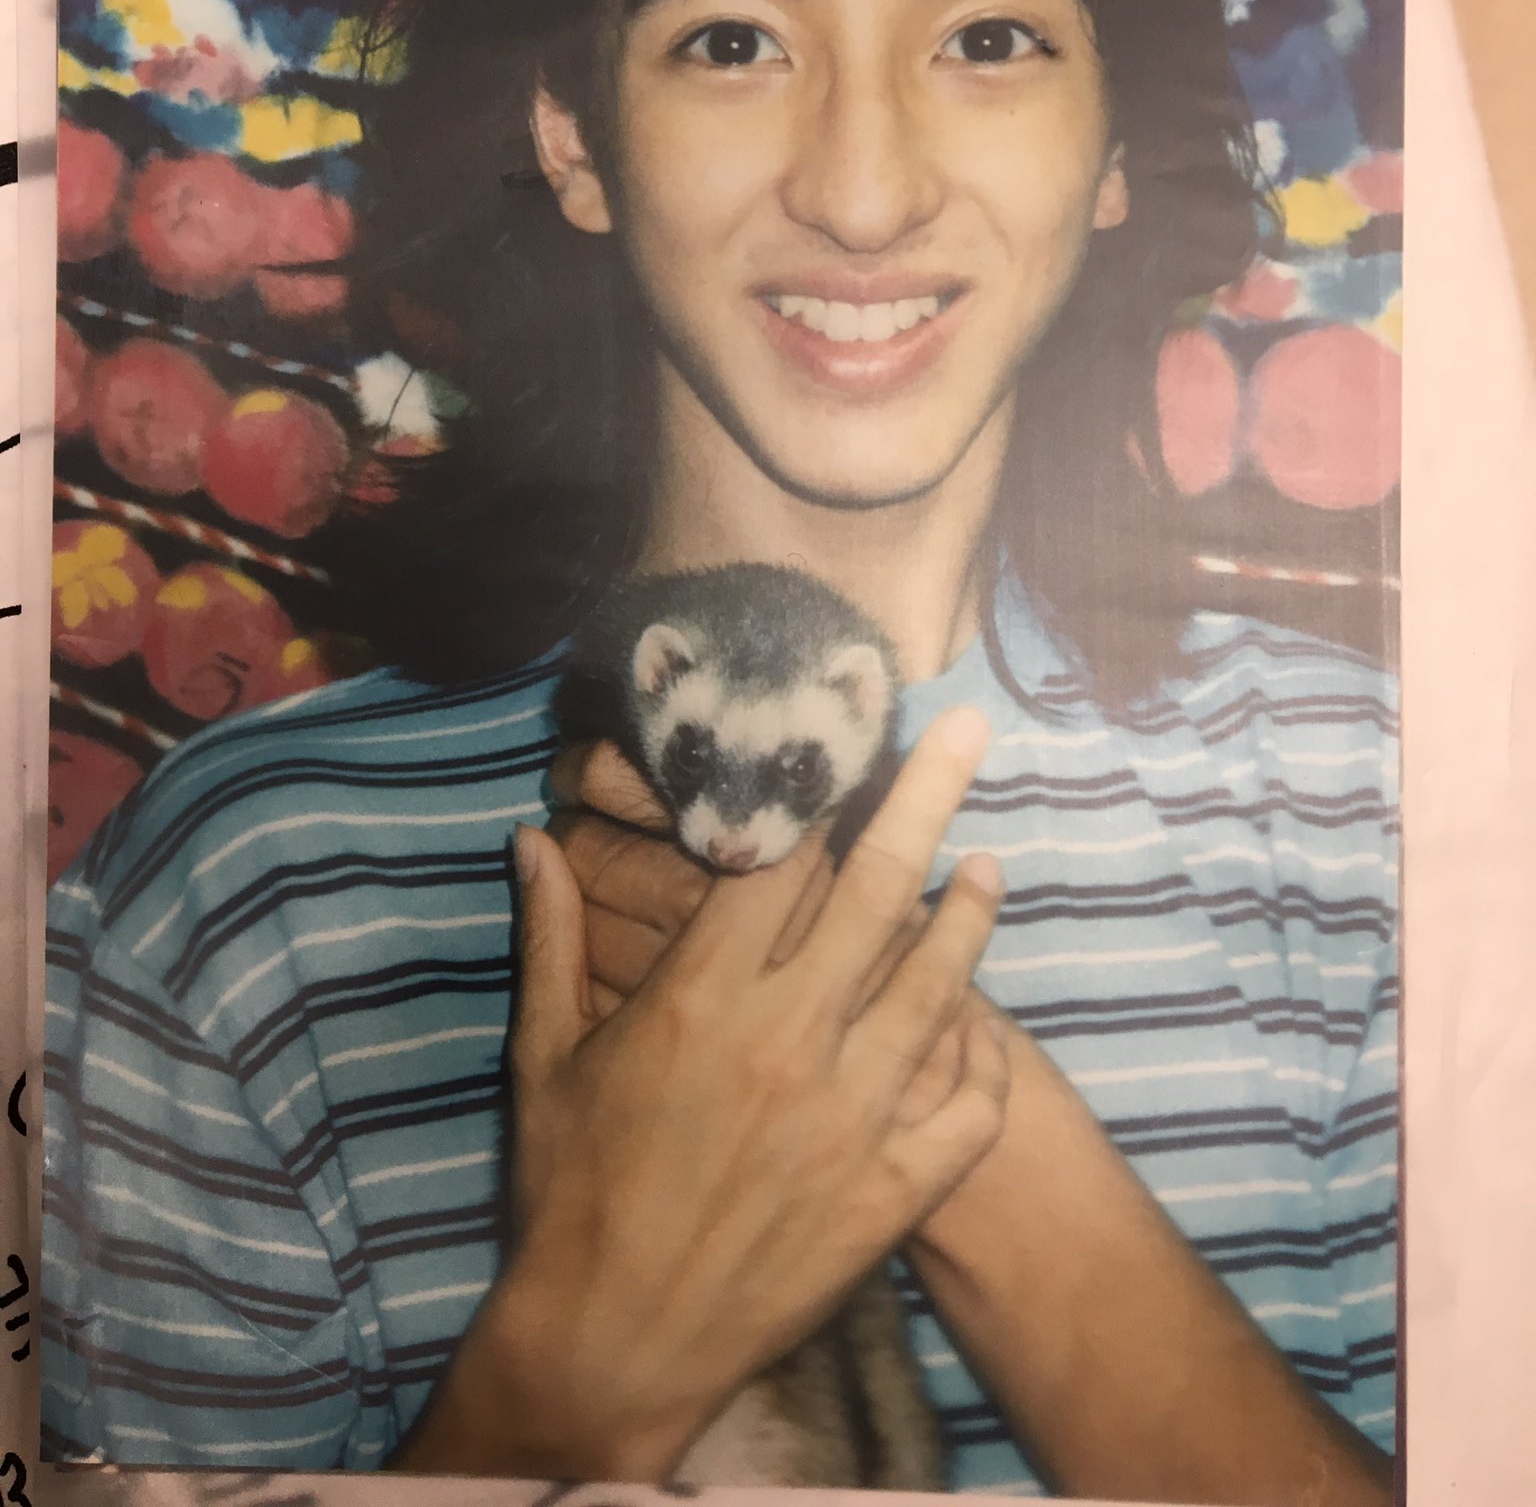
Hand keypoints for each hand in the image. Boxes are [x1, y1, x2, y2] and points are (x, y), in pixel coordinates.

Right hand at [401, 707, 1006, 1478]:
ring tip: (989, 865)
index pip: (780, 864)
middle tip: (966, 731)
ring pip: (937, 988)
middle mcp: (788, 1044)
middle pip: (877, 891)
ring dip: (970, 917)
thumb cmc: (570, 1192)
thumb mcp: (545, 1058)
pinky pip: (967, 1111)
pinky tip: (977, 1024)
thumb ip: (551, 939)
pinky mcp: (890, 1195)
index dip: (815, 798)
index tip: (843, 749)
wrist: (612, 1344)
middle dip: (926, 798)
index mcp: (701, 1001)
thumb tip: (534, 839)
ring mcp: (851, 1121)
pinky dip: (982, 1060)